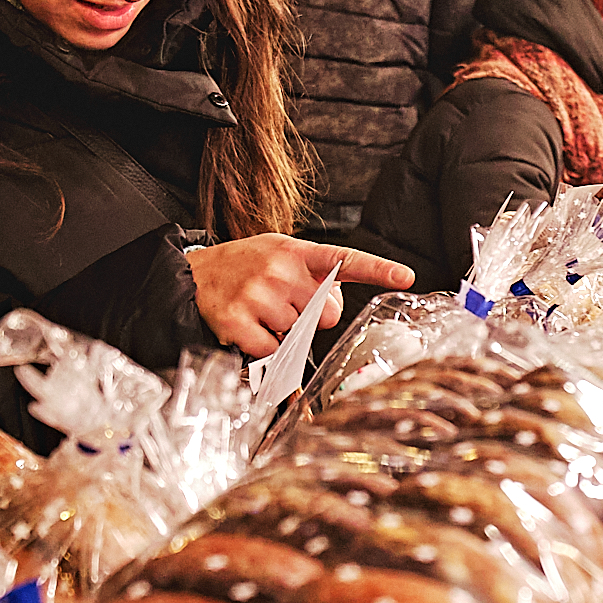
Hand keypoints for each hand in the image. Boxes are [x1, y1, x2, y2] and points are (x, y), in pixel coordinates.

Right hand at [185, 236, 414, 357]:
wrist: (196, 274)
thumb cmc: (247, 267)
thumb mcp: (281, 255)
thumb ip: (314, 276)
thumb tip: (332, 309)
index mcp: (296, 252)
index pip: (344, 259)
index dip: (378, 269)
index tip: (406, 277)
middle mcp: (279, 270)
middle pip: (326, 314)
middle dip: (313, 317)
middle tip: (287, 305)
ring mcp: (257, 295)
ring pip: (297, 334)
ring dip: (283, 331)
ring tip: (261, 310)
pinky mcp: (238, 321)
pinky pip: (271, 350)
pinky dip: (264, 346)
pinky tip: (249, 325)